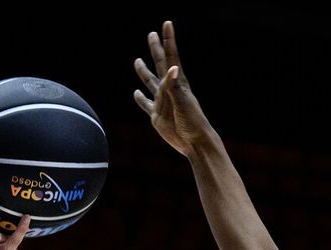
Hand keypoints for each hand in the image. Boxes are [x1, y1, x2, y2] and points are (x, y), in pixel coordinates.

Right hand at [132, 21, 212, 155]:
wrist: (194, 143)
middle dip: (156, 49)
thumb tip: (172, 68)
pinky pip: (146, 104)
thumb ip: (174, 86)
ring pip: (150, 83)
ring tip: (137, 60)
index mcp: (177, 84)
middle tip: (151, 34)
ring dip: (144, 72)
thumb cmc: (193, 122)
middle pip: (160, 65)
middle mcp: (169, 90)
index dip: (168, 41)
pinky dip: (140, 98)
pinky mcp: (157, 116)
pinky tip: (136, 93)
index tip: (167, 24)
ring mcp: (162, 102)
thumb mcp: (183, 103)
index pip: (171, 57)